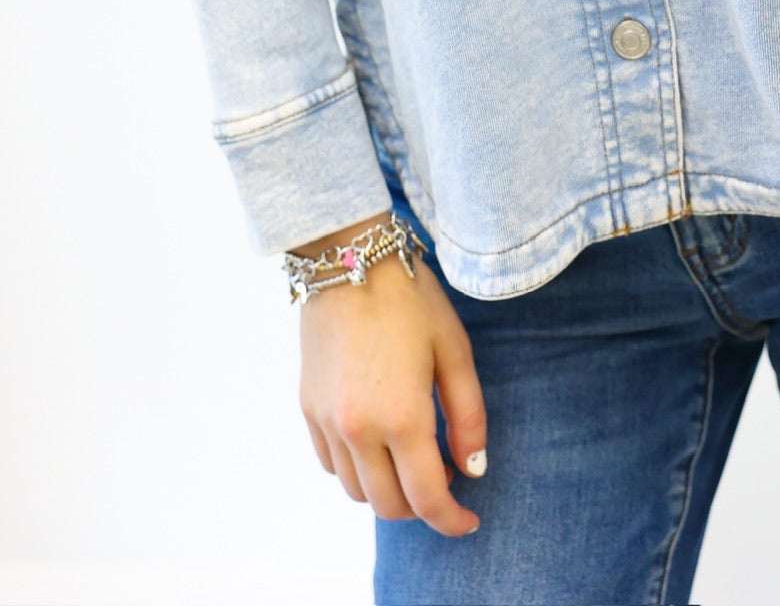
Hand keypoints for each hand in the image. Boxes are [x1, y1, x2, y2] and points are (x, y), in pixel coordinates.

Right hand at [296, 212, 486, 535]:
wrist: (348, 259)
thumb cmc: (409, 299)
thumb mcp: (454, 350)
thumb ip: (468, 416)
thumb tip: (472, 469)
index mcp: (402, 416)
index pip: (427, 498)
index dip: (452, 520)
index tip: (468, 520)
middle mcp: (358, 429)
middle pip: (389, 506)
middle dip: (421, 507)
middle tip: (444, 479)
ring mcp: (327, 421)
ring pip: (357, 491)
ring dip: (387, 490)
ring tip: (411, 457)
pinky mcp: (307, 408)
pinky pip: (331, 465)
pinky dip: (357, 469)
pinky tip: (378, 441)